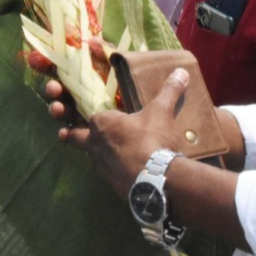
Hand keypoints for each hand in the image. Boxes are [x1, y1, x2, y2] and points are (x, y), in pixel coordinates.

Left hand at [51, 68, 189, 199]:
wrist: (157, 181)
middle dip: (74, 133)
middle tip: (80, 132)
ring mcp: (100, 166)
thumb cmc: (153, 140)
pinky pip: (106, 174)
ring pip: (90, 156)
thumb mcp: (162, 112)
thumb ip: (169, 91)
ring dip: (96, 153)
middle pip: (75, 136)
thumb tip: (181, 72)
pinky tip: (122, 170)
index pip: (89, 115)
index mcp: (101, 123)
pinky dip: (111, 170)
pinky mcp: (110, 184)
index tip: (100, 115)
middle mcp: (94, 144)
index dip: (92, 114)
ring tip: (108, 152)